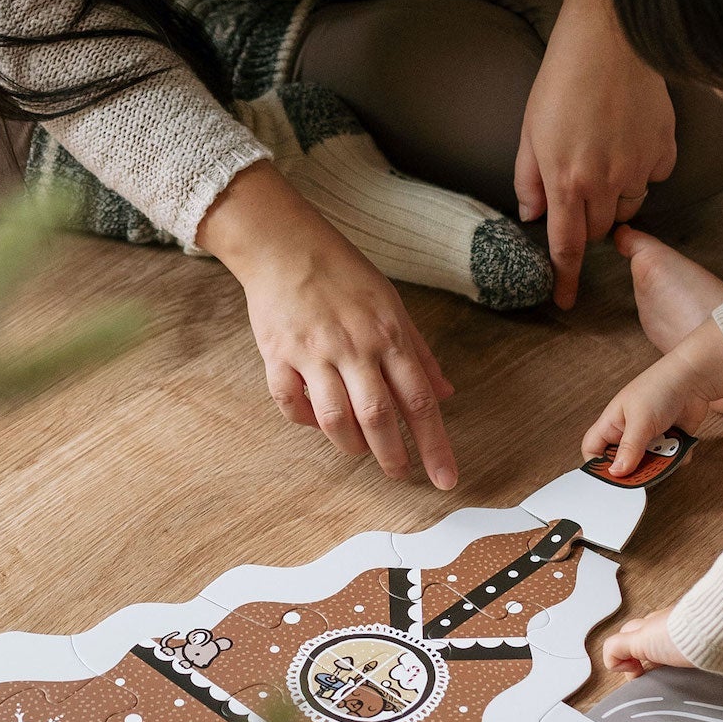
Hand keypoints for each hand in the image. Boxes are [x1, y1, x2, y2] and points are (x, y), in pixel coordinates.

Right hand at [199, 162, 458, 488]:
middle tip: (400, 474)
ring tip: (360, 449)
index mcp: (389, 334)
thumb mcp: (392, 304)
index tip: (445, 478)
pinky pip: (290, 403)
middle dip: (393, 457)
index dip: (435, 444)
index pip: (420, 400)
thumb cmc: (343, 272)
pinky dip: (304, 420)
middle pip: (379, 417)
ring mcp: (313, 352)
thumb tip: (446, 391)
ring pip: (335, 418)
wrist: (284, 244)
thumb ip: (419, 351)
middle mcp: (354, 347)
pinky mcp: (277, 354)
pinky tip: (315, 419)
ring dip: (351, 444)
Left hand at [515, 0, 677, 308]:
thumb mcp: (528, 131)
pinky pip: (654, 175)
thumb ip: (528, 178)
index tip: (565, 300)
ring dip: (613, 200)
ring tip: (600, 164)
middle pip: (599, 230)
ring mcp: (640, 166)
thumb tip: (530, 215)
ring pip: (629, 206)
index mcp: (566, 182)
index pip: (566, 246)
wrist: (610, 36)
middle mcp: (606, 182)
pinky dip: (641, 170)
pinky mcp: (666, 146)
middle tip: (576, 201)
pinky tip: (628, 142)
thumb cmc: (561, 79)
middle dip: (586, 228)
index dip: (566, 277)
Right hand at [583, 317, 722, 477]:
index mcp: (612, 424)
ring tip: (667, 447)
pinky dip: (676, 457)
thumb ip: (629, 449)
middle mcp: (628, 432)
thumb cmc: (660, 387)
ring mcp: (649, 438)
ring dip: (659, 461)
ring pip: (648, 464)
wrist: (696, 377)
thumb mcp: (641, 421)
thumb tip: (616, 472)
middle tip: (644, 470)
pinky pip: (669, 460)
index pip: (593, 450)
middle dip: (635, 468)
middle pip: (622, 463)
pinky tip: (680, 443)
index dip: (598, 466)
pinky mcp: (670, 441)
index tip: (612, 477)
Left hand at [602, 605, 722, 688]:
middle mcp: (663, 621)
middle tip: (652, 672)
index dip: (660, 647)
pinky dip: (616, 664)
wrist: (720, 625)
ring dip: (629, 657)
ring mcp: (648, 630)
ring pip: (626, 637)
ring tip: (640, 676)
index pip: (663, 629)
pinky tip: (632, 675)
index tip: (668, 666)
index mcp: (684, 622)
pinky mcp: (638, 642)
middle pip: (639, 630)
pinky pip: (612, 650)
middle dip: (642, 651)